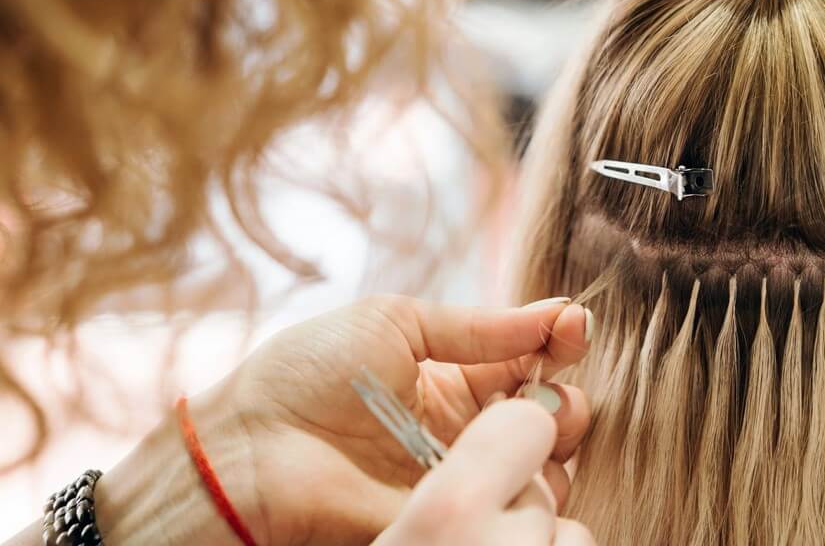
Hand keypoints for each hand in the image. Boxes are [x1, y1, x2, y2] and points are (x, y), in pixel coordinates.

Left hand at [91, 295, 592, 545]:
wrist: (251, 449)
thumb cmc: (310, 372)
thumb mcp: (397, 323)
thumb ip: (479, 326)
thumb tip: (558, 309)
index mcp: (451, 374)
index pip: (525, 357)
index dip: (555, 341)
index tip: (572, 326)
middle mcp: (464, 426)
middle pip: (544, 413)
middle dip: (565, 395)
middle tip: (554, 381)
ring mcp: (458, 474)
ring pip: (538, 462)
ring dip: (555, 435)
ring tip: (540, 415)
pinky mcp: (450, 516)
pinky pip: (507, 507)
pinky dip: (530, 481)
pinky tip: (524, 455)